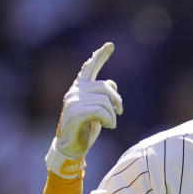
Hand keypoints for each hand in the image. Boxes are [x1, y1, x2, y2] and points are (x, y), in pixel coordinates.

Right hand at [45, 42, 123, 177]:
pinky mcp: (74, 113)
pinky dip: (109, 120)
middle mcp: (74, 91)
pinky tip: (108, 126)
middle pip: (104, 88)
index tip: (110, 45)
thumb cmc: (86, 129)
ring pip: (104, 101)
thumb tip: (112, 83)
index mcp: (79, 88)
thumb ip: (103, 95)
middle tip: (120, 112)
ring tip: (111, 124)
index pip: (90, 68)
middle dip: (117, 100)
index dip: (100, 56)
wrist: (72, 148)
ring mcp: (72, 101)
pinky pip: (100, 111)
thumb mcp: (98, 110)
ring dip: (113, 115)